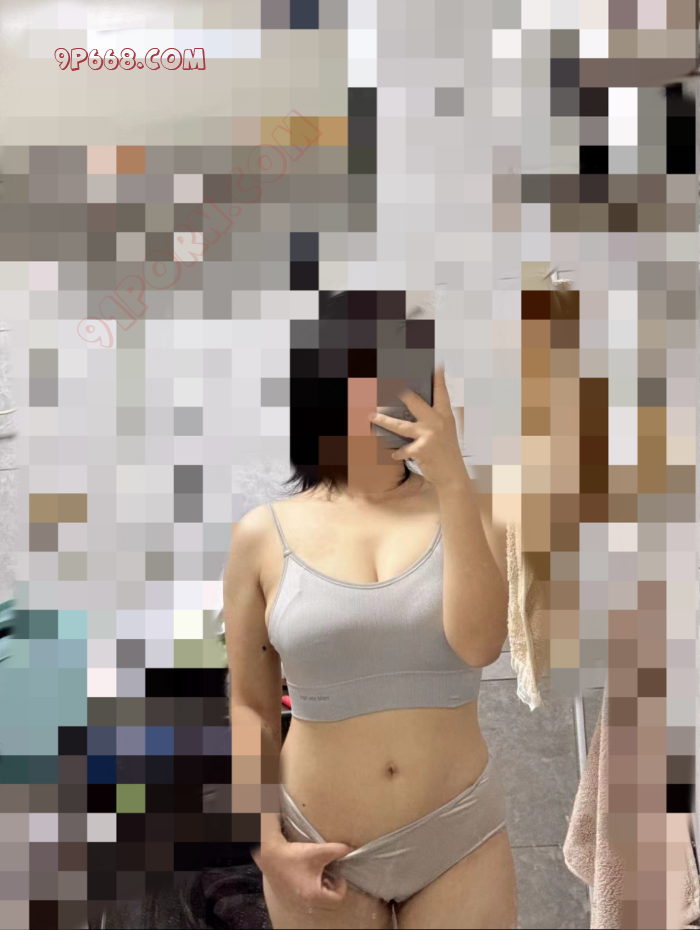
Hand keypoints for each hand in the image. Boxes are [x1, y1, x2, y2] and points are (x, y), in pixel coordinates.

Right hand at [252, 836, 355, 908]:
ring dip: (321, 888)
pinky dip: (310, 889)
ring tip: (317, 873)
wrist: (270, 856)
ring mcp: (295, 903)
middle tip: (328, 873)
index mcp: (314, 895)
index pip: (338, 899)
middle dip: (331, 887)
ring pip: (316, 900)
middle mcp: (305, 903)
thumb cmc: (294, 856)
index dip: (341, 885)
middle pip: (327, 901)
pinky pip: (305, 898)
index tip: (338, 873)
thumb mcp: (318, 851)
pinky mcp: (288, 899)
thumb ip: (336, 850)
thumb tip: (348, 850)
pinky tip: (306, 874)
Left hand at [369, 364, 466, 489]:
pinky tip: (394, 453)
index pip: (441, 392)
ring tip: (371, 415)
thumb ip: (435, 418)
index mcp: (445, 415)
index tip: (436, 363)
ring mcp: (428, 436)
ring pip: (400, 426)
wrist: (453, 475)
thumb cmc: (447, 452)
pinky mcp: (421, 450)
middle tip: (388, 382)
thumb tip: (420, 408)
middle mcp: (437, 422)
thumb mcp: (447, 431)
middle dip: (400, 392)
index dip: (438, 377)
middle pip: (414, 402)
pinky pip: (402, 449)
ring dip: (383, 420)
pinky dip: (397, 452)